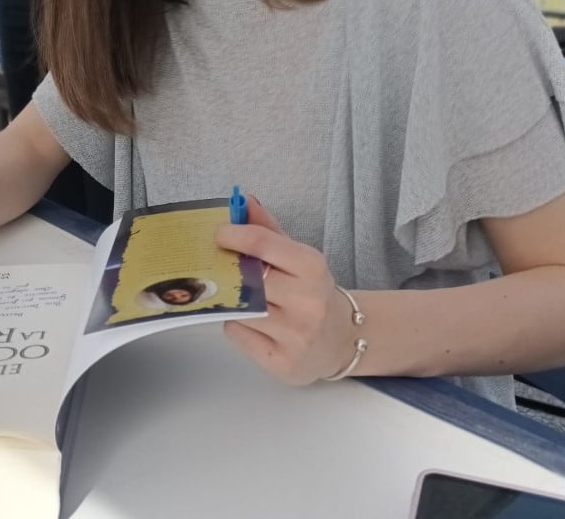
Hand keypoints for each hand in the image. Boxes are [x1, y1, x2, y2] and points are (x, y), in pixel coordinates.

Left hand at [215, 194, 358, 384]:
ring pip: (239, 308)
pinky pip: (238, 335)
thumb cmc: (313, 292)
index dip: (233, 235)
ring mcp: (296, 335)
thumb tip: (243, 202)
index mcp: (313, 268)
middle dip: (229, 272)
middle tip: (221, 267)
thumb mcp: (298, 257)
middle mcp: (308, 301)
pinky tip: (255, 325)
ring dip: (233, 301)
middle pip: (247, 278)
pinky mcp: (282, 362)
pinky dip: (237, 326)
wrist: (344, 339)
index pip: (262, 243)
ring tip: (245, 299)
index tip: (219, 234)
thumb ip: (268, 230)